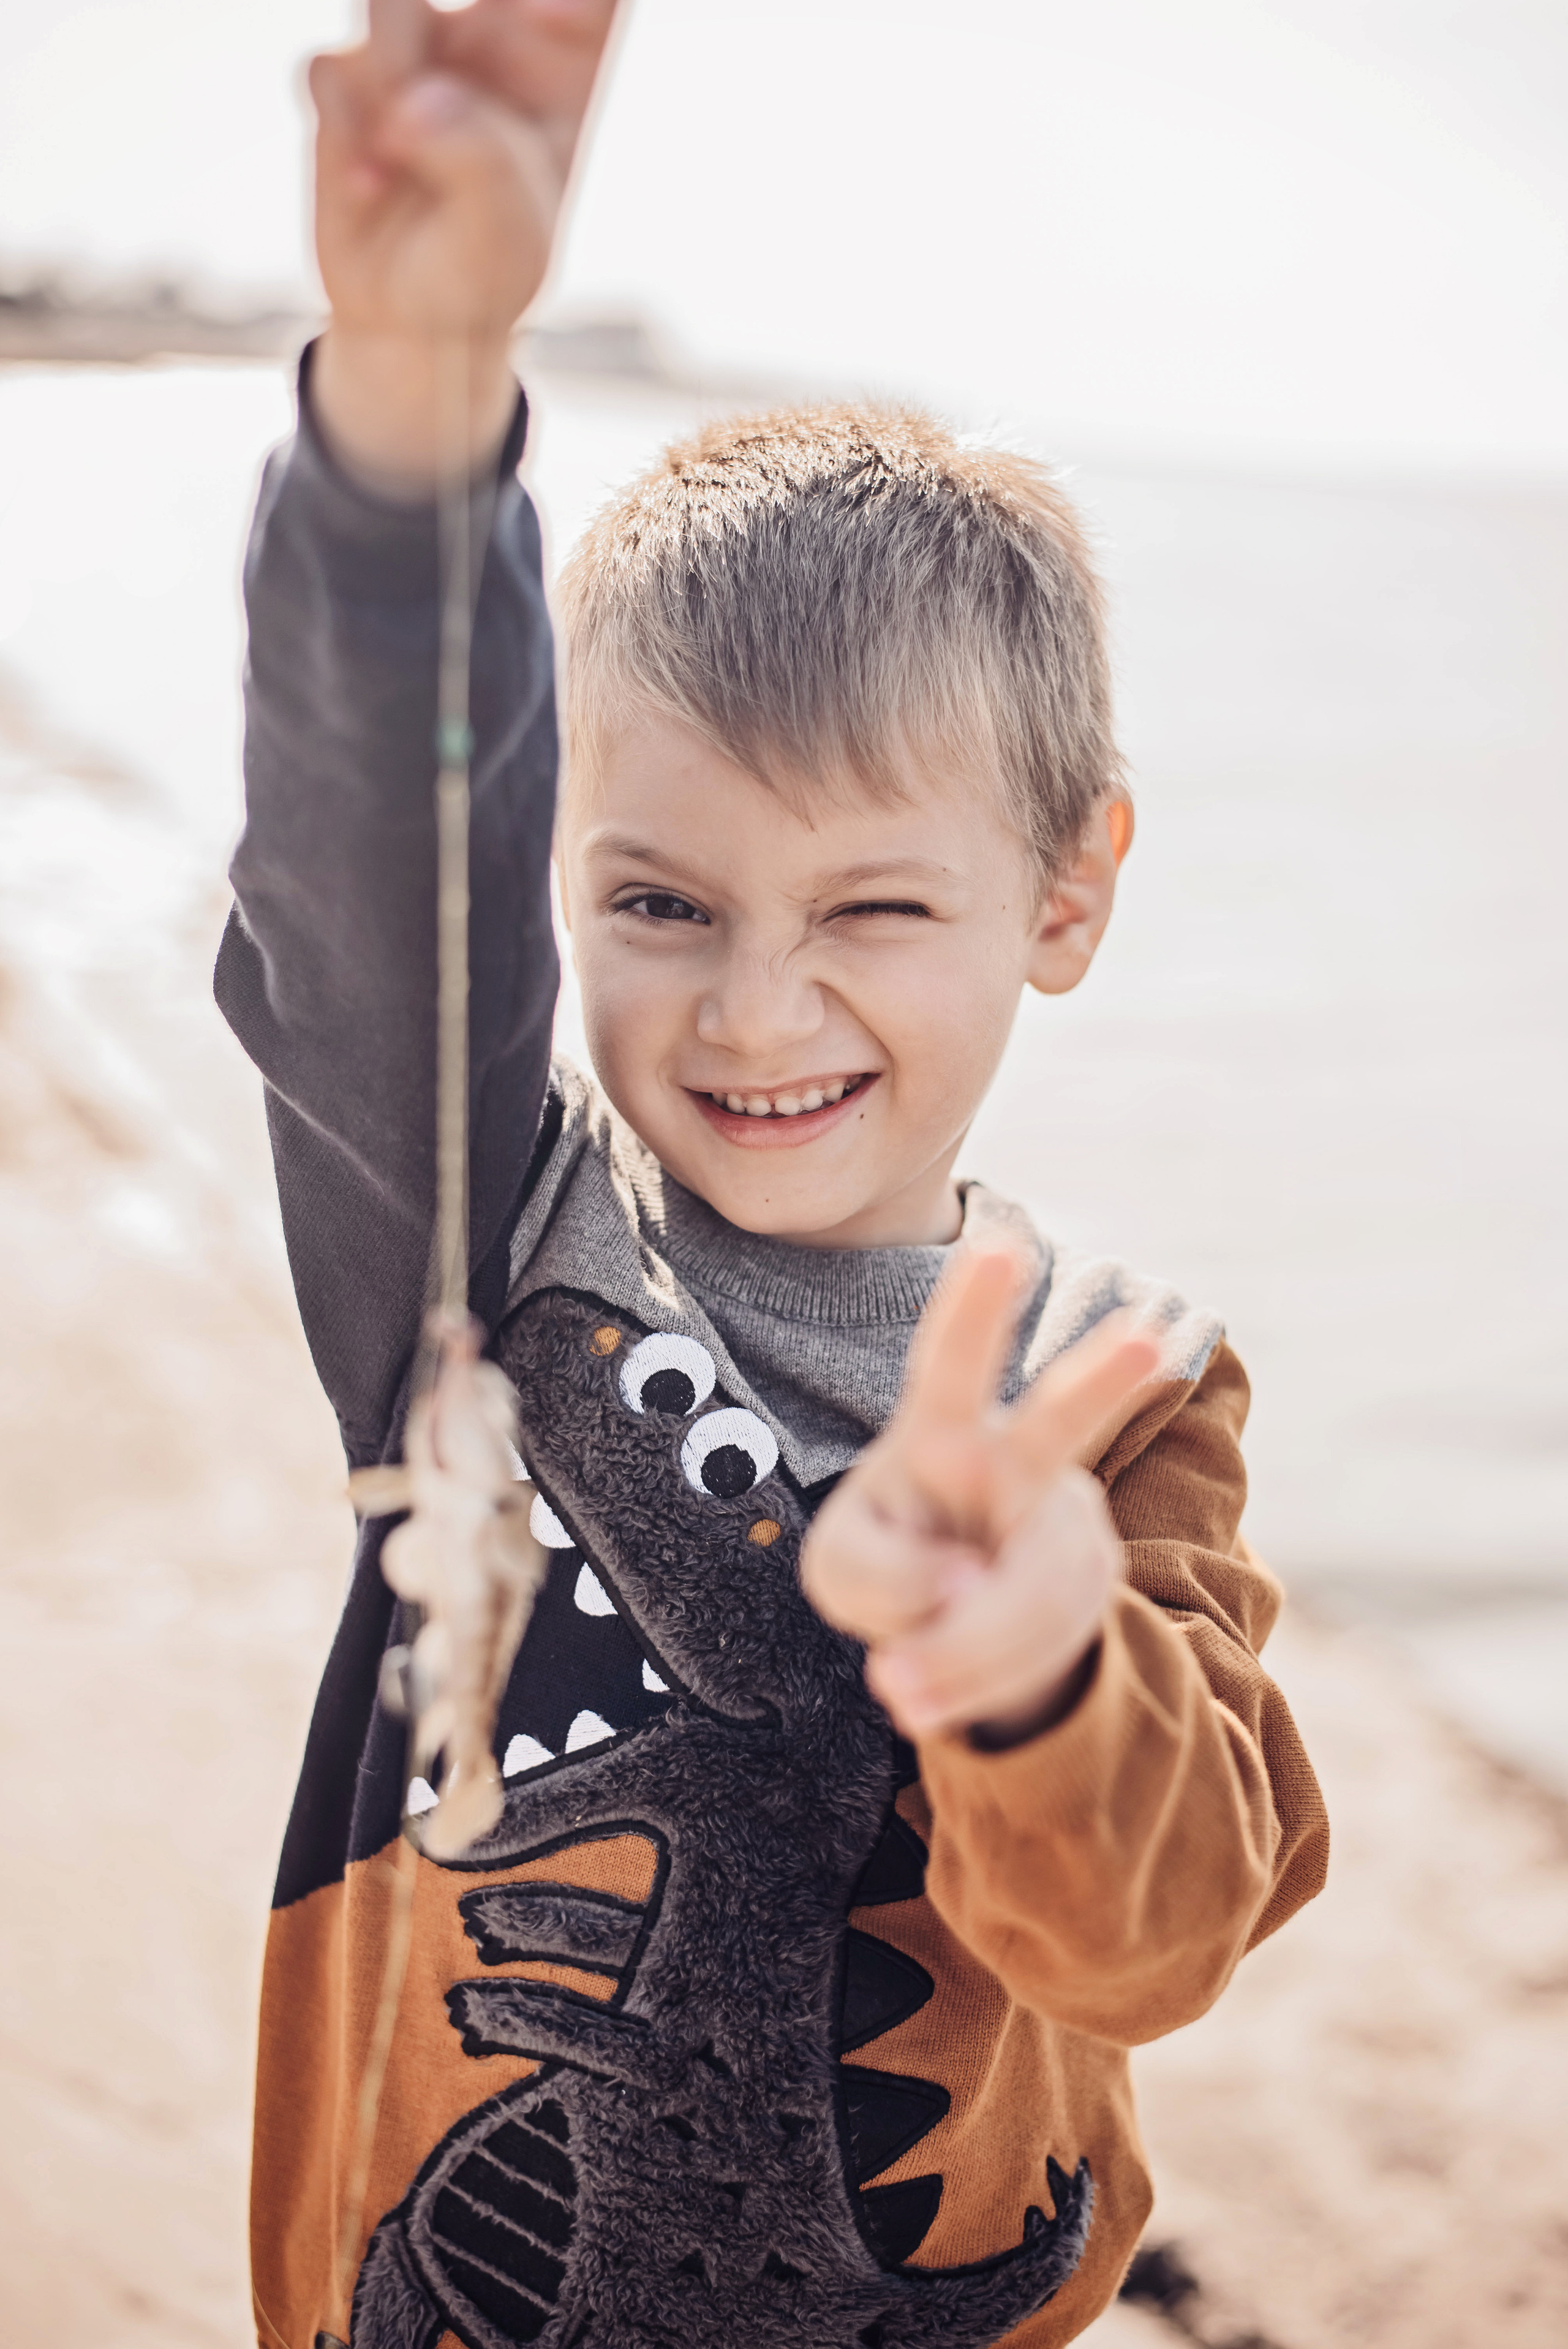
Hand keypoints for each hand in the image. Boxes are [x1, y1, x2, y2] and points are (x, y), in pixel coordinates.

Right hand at [308, 0, 618, 484]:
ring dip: (388, 71)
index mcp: (559, 75)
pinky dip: (342, 128)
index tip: (546, 19)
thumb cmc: (482, 273)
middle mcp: (489, 49)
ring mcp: (415, 59)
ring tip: (398, 148)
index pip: (589, 4)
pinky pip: (330, 69)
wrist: (412, 325)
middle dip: (476, 25)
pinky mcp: (350, 86)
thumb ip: (479, 160)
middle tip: (432, 86)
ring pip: (390, 8)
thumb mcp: (507, 232)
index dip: (569, 5)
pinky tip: (366, 190)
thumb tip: (416, 104)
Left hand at [799, 1249, 1161, 1743]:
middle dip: (1101, 1381)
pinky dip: (970, 1684)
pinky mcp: (1084, 1597)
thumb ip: (872, 1574)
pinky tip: (924, 1694)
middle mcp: (1017, 1465)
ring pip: (1035, 1588)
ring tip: (896, 1690)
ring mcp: (1064, 1529)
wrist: (967, 1634)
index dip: (975, 1307)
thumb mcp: (842, 1572)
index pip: (952, 1362)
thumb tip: (959, 1590)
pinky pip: (1035, 1650)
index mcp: (941, 1432)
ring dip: (960, 1651)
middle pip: (1059, 1424)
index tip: (1000, 1245)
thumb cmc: (894, 1570)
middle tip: (1147, 1338)